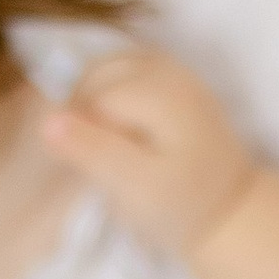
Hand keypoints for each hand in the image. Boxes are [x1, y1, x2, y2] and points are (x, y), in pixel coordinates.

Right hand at [42, 51, 258, 262]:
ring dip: (94, 99)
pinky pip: (128, 71)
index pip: (93, 98)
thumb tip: (46, 121)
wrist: (231, 211)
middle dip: (83, 110)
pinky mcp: (176, 80)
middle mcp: (171, 72)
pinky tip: (118, 129)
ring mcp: (176, 72)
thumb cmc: (181, 206)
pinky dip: (112, 93)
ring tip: (103, 144)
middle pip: (99, 73)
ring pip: (110, 67)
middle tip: (90, 158)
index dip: (76, 130)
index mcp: (163, 95)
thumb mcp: (135, 187)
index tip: (82, 168)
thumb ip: (94, 151)